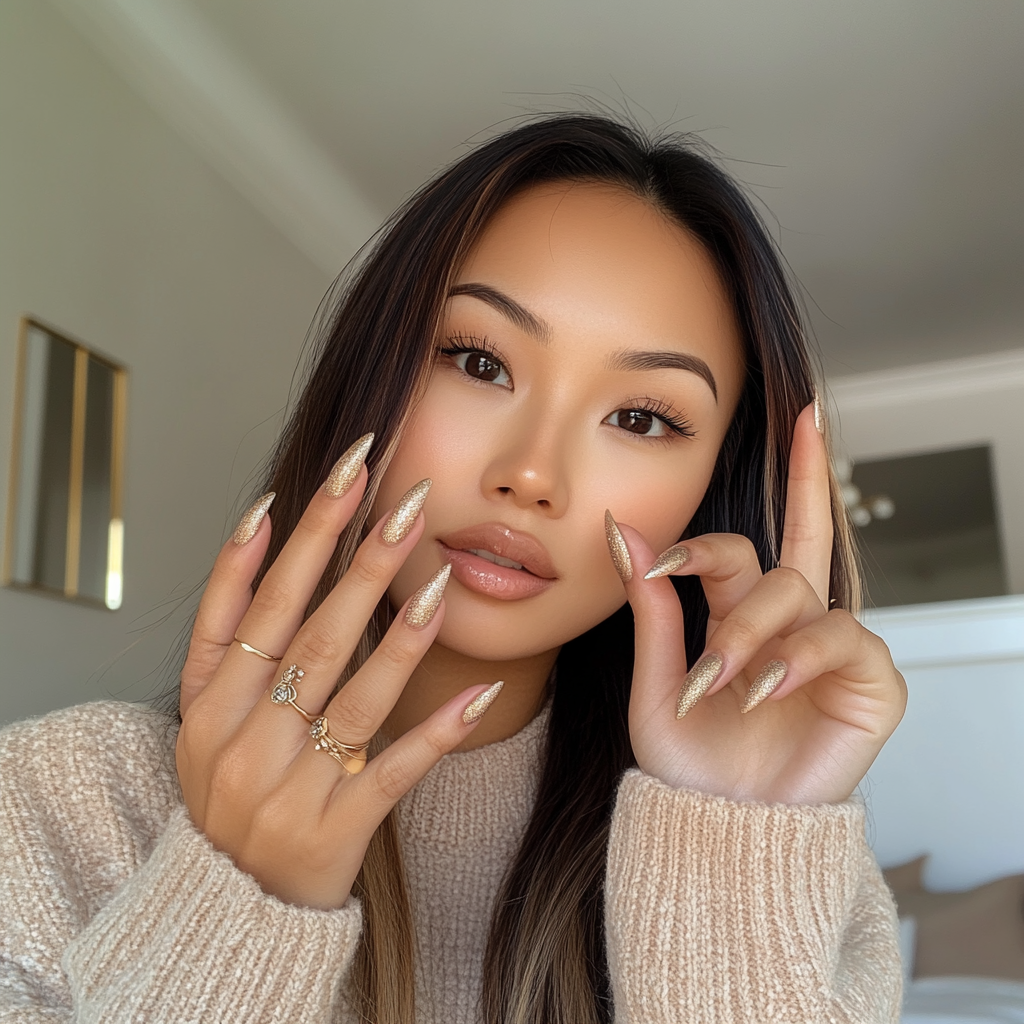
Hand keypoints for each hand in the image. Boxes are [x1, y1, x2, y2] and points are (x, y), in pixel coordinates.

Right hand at [176, 451, 498, 909]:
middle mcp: (240, 740)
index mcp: (208, 702)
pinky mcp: (332, 831)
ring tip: (441, 580)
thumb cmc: (228, 786)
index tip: (348, 471)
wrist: (224, 906)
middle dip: (361, 562)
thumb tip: (259, 523)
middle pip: (310, 635)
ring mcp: (287, 787)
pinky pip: (392, 773)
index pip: (259, 598)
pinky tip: (478, 694)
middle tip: (411, 501)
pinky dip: (436, 733)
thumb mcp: (201, 709)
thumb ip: (225, 624)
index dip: (303, 532)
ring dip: (400, 637)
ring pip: (353, 696)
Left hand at [610, 404, 906, 804]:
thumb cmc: (689, 764)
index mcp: (738, 617)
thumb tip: (621, 529)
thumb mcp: (657, 680)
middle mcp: (790, 625)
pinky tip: (766, 691)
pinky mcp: (872, 687)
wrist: (718, 832)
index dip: (703, 544)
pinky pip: (847, 641)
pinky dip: (800, 659)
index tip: (663, 562)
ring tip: (723, 681)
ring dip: (753, 631)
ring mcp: (833, 652)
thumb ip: (652, 607)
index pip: (741, 547)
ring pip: (801, 592)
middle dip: (791, 500)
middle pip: (798, 541)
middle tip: (770, 486)